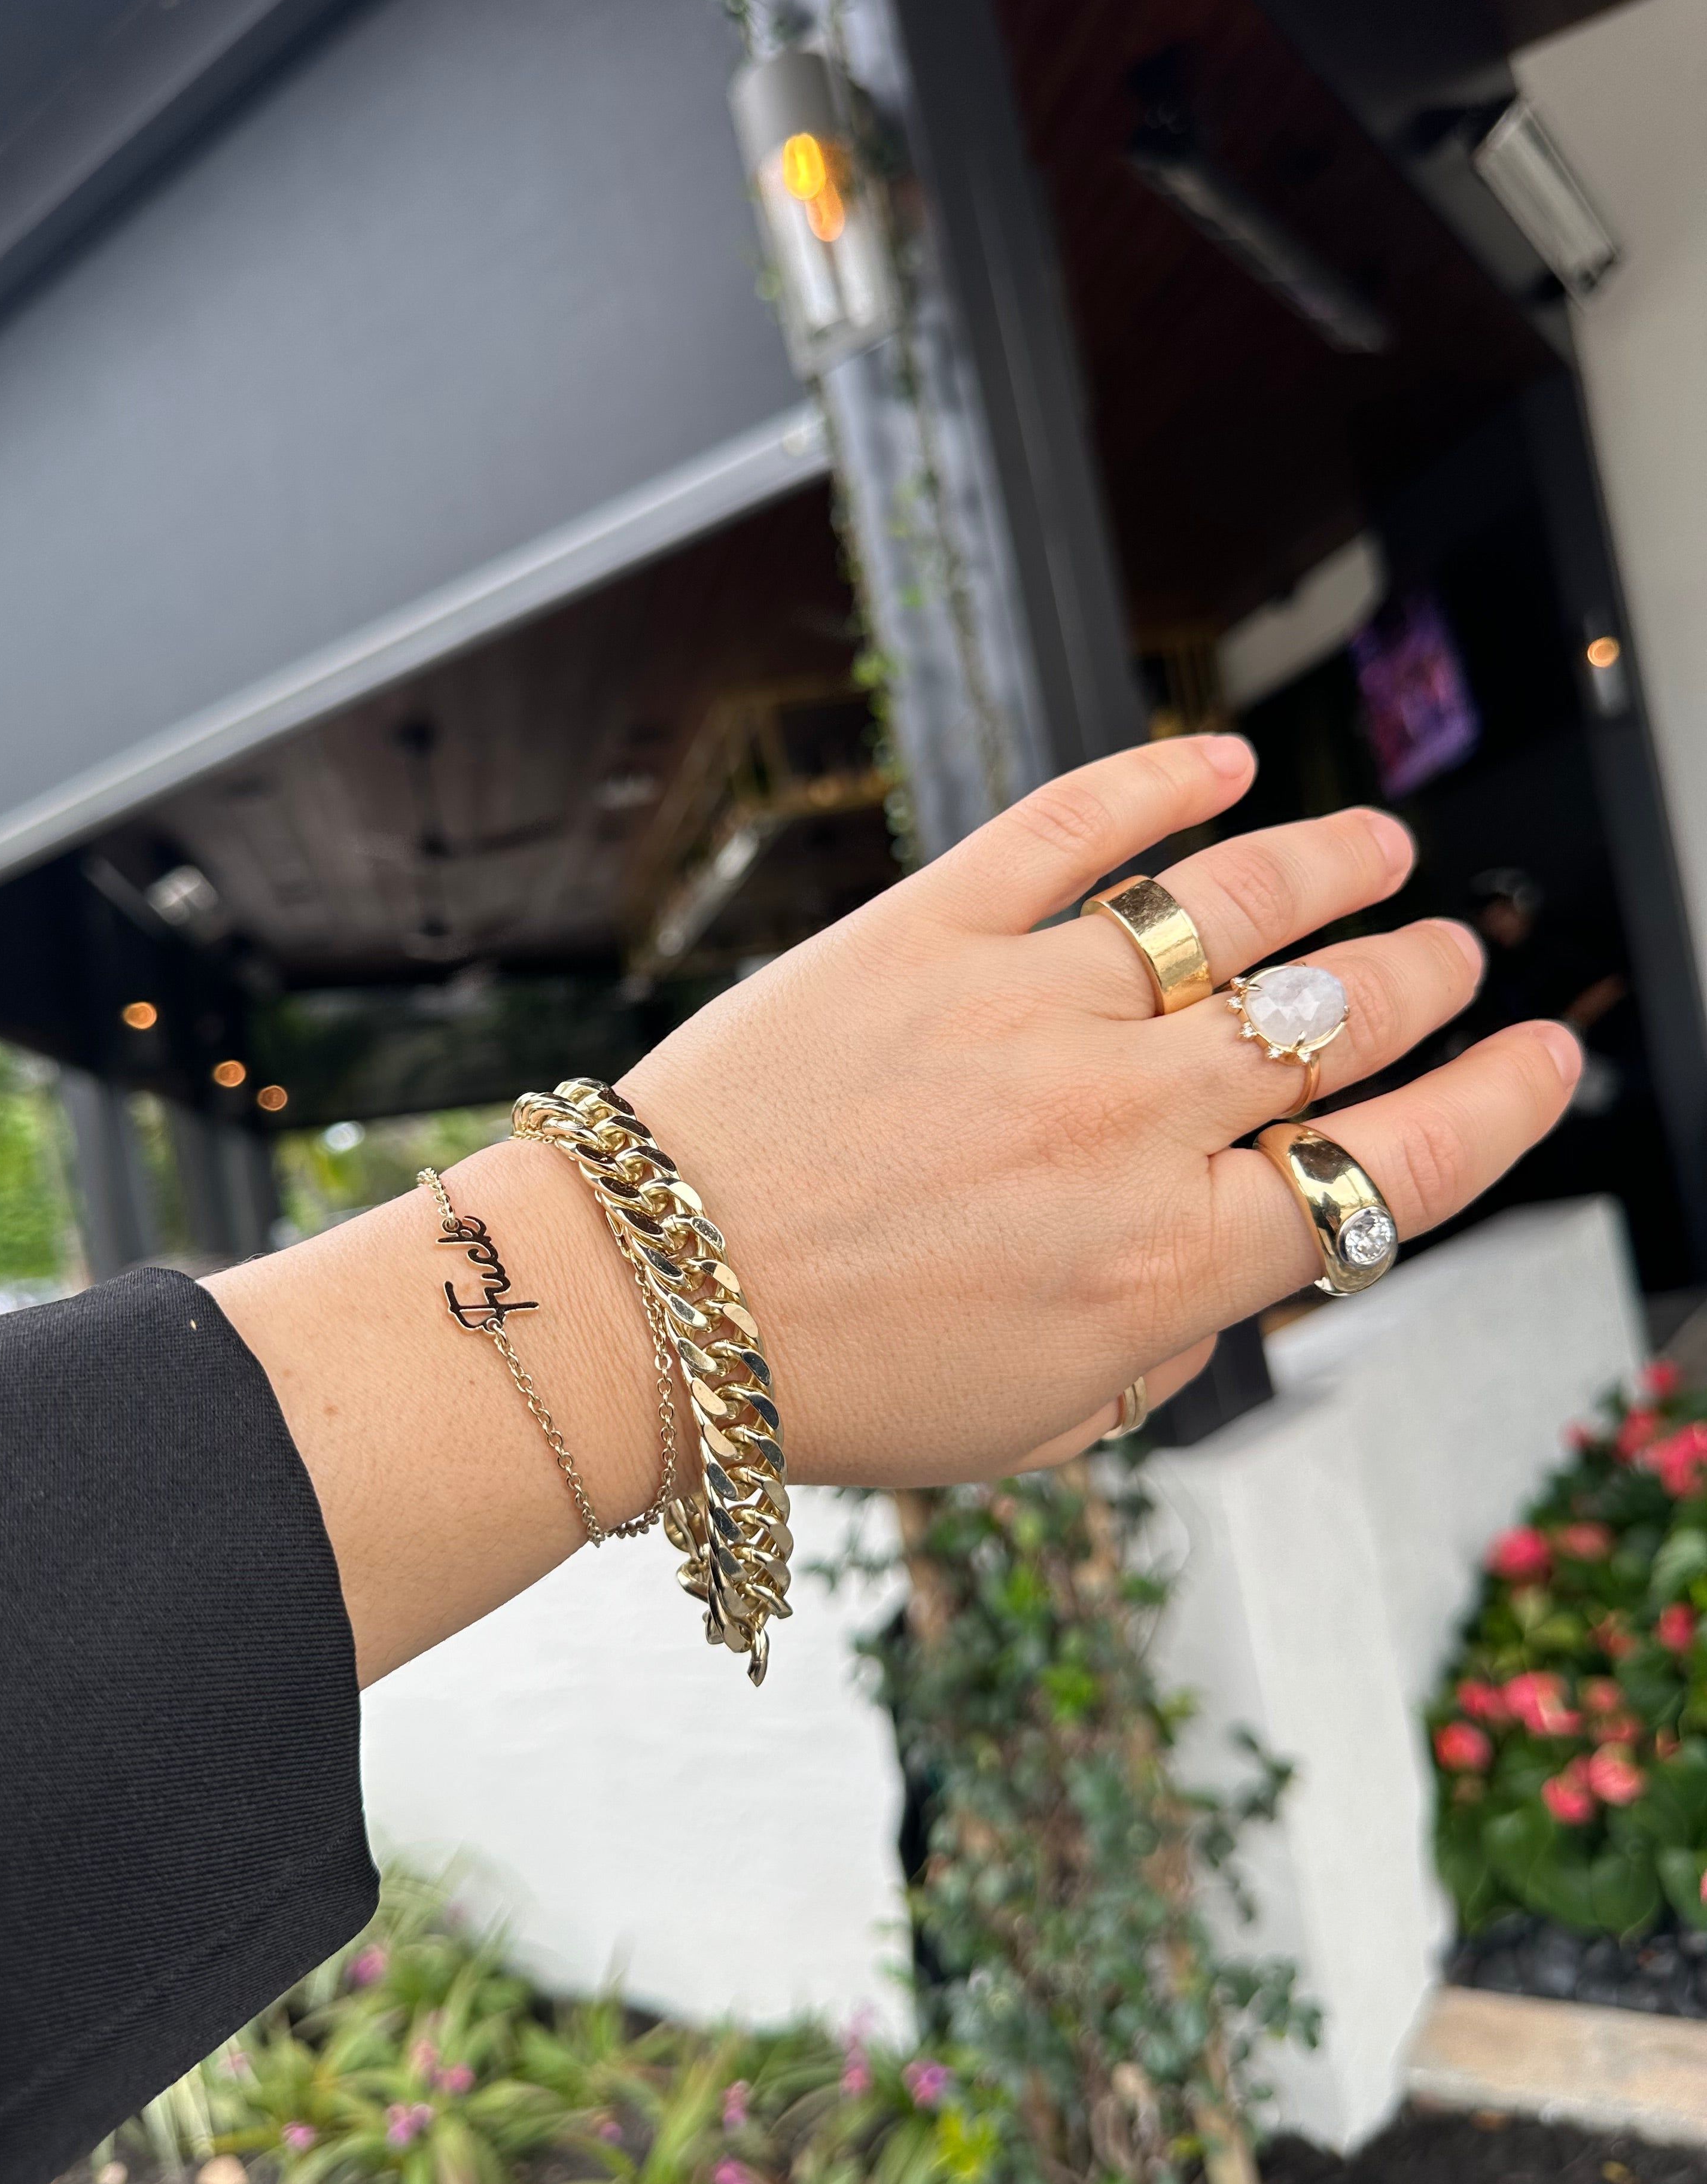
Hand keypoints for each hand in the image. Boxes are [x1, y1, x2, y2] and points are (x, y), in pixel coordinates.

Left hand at [622, 734, 1578, 1485]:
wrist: (641, 1307)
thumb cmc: (834, 1384)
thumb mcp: (1037, 1425)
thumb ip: (1165, 1346)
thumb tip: (1235, 1268)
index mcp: (1165, 1272)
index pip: (1394, 1171)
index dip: (1497, 1108)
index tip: (1542, 1060)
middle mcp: (1123, 1132)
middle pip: (1336, 1024)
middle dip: (1421, 983)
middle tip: (1450, 954)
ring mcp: (1027, 1015)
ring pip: (1233, 905)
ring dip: (1330, 864)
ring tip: (1378, 846)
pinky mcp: (924, 931)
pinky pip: (1073, 826)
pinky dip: (1160, 779)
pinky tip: (1221, 758)